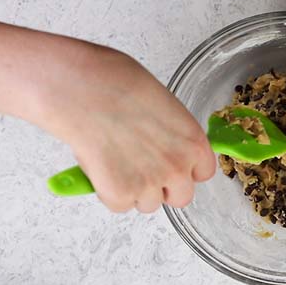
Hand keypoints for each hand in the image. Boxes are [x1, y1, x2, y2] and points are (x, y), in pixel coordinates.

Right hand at [42, 43, 215, 211]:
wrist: (82, 89)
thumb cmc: (114, 81)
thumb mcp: (157, 100)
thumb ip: (167, 129)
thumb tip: (159, 139)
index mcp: (192, 141)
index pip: (202, 173)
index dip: (184, 168)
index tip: (169, 162)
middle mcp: (177, 167)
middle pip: (180, 197)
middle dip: (161, 187)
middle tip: (139, 167)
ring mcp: (149, 185)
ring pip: (147, 203)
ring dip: (132, 189)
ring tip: (113, 158)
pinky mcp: (120, 195)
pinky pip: (117, 204)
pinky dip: (107, 190)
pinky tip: (99, 164)